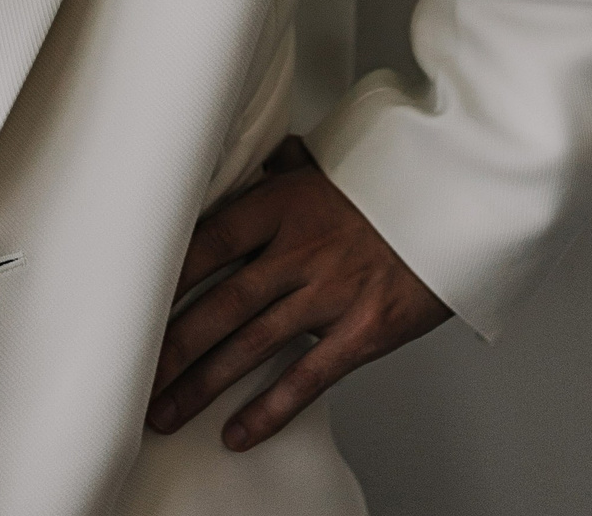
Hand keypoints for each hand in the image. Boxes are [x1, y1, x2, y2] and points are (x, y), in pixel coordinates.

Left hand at [147, 137, 448, 451]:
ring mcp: (331, 294)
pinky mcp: (363, 332)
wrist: (461, 199)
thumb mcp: (330, 159)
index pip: (208, 242)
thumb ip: (282, 166)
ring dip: (203, 383)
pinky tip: (237, 432)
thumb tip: (250, 159)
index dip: (166, 276)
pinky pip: (307, 378)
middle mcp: (300, 251)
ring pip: (252, 346)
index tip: (130, 301)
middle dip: (171, 346)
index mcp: (283, 203)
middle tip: (134, 374)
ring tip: (165, 410)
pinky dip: (269, 410)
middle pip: (220, 304)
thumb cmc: (392, 180)